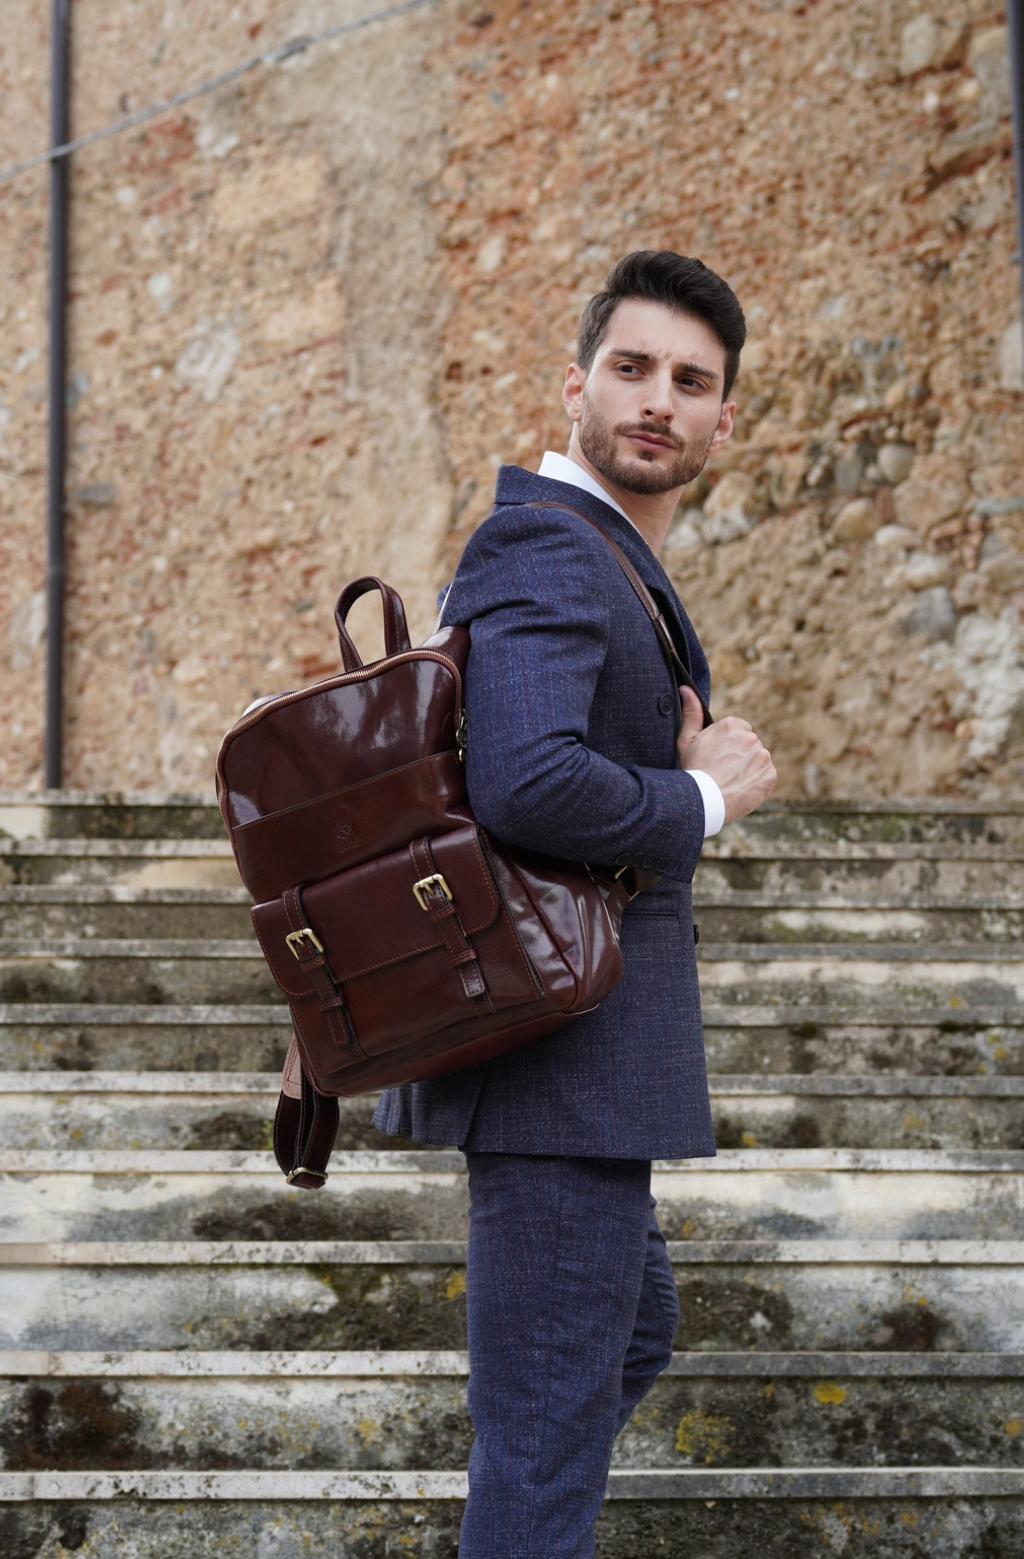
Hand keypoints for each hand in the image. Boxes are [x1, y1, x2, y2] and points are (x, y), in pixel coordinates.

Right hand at [677, 686, 776, 823]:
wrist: (704, 800)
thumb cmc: (693, 770)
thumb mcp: (687, 739)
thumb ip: (692, 712)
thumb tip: (686, 688)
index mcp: (732, 725)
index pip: (738, 731)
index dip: (727, 745)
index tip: (718, 756)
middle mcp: (751, 738)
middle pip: (749, 745)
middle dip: (739, 755)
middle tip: (723, 770)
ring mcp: (763, 757)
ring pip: (757, 760)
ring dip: (748, 768)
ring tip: (731, 780)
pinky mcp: (770, 775)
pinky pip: (765, 776)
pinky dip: (756, 782)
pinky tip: (740, 787)